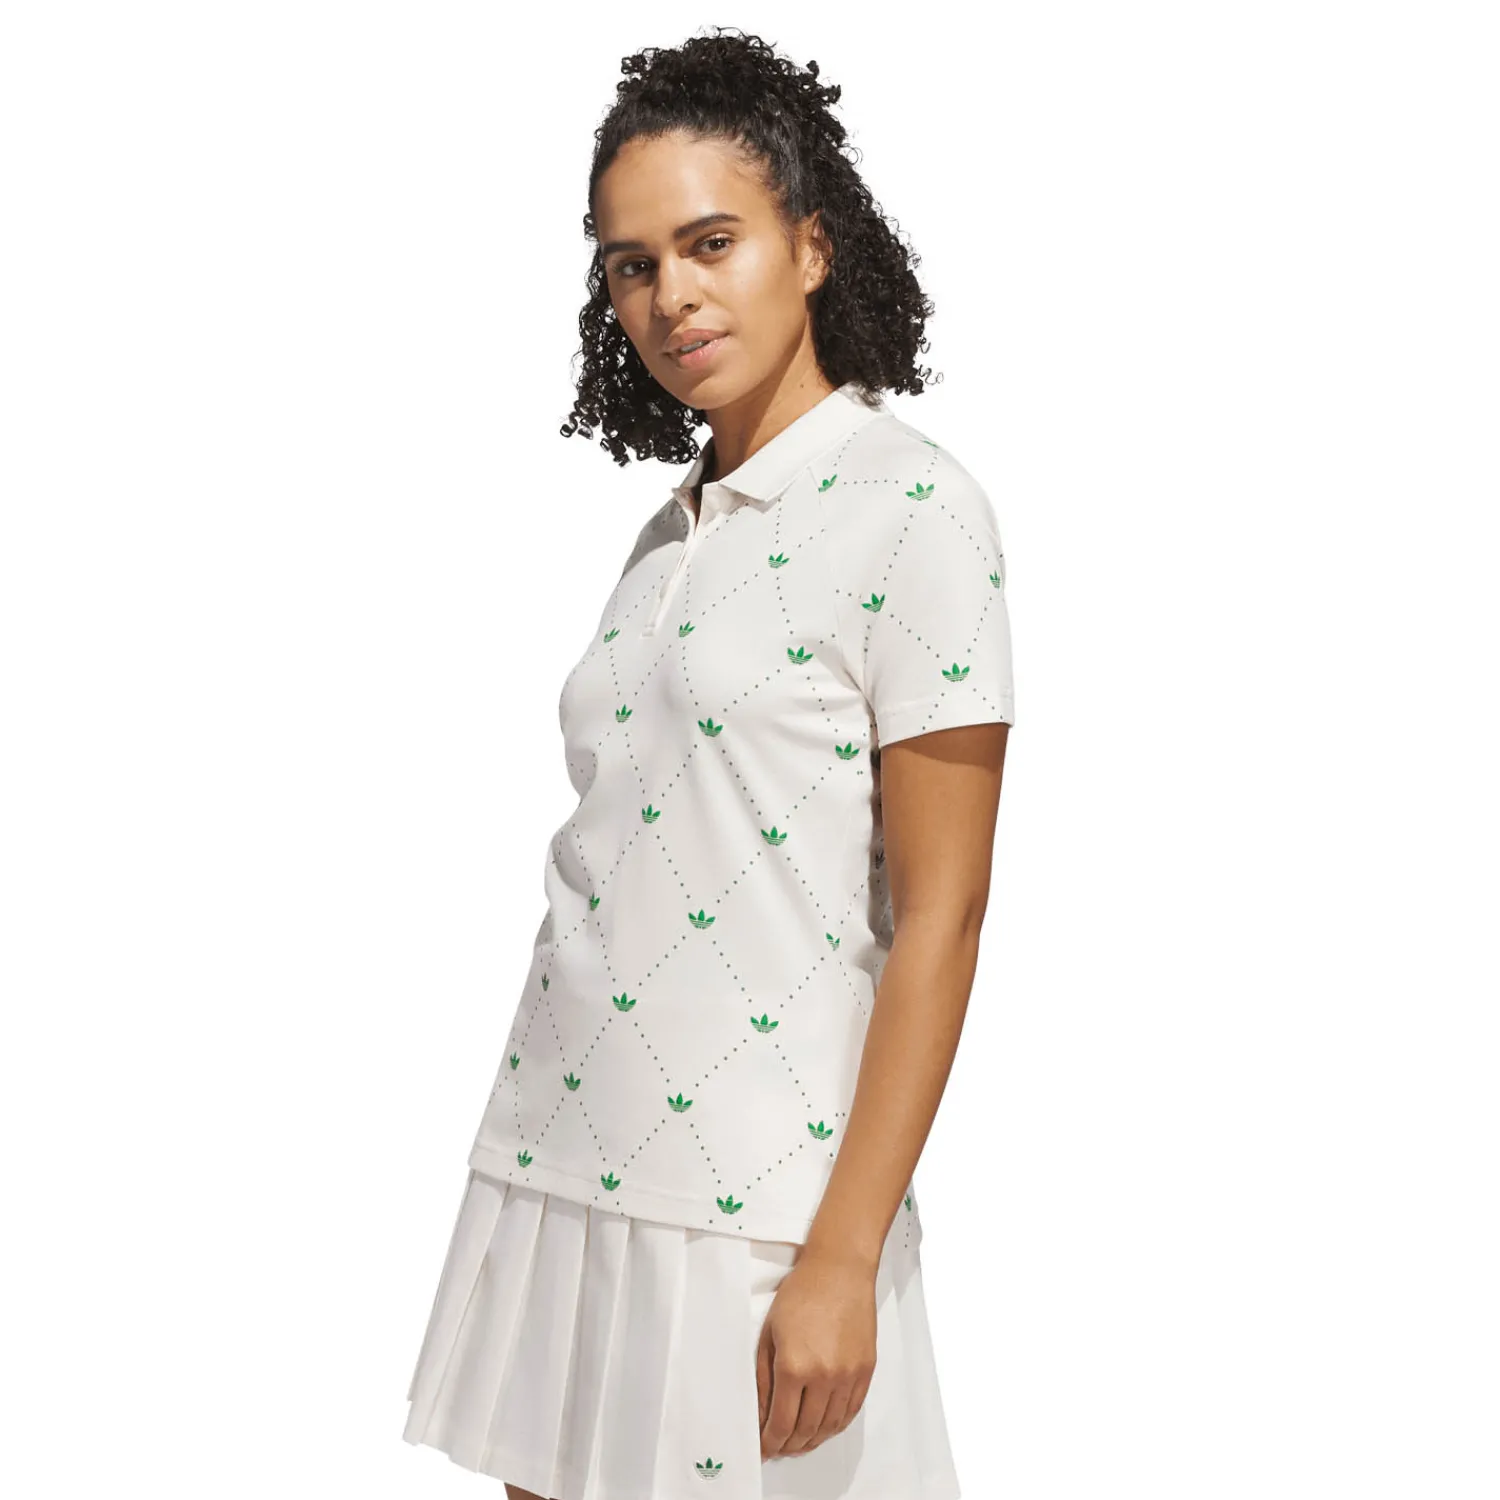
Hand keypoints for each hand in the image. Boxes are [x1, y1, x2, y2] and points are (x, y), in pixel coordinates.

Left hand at [756, 1245, 877, 1459]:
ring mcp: (848, 1375)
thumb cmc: (802, 1293)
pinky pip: (850, 1412)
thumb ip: (763, 1379)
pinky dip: (835, 1426)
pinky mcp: (865, 1370)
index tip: (764, 1449)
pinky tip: (824, 1426)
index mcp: (794, 1366)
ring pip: (829, 1426)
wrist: (839, 1270)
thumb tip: (762, 1413)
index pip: (781, 1423)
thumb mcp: (769, 1334)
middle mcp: (823, 1376)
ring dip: (812, 1440)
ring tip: (799, 1442)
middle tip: (779, 1448)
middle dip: (789, 1445)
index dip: (770, 1443)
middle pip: (805, 1430)